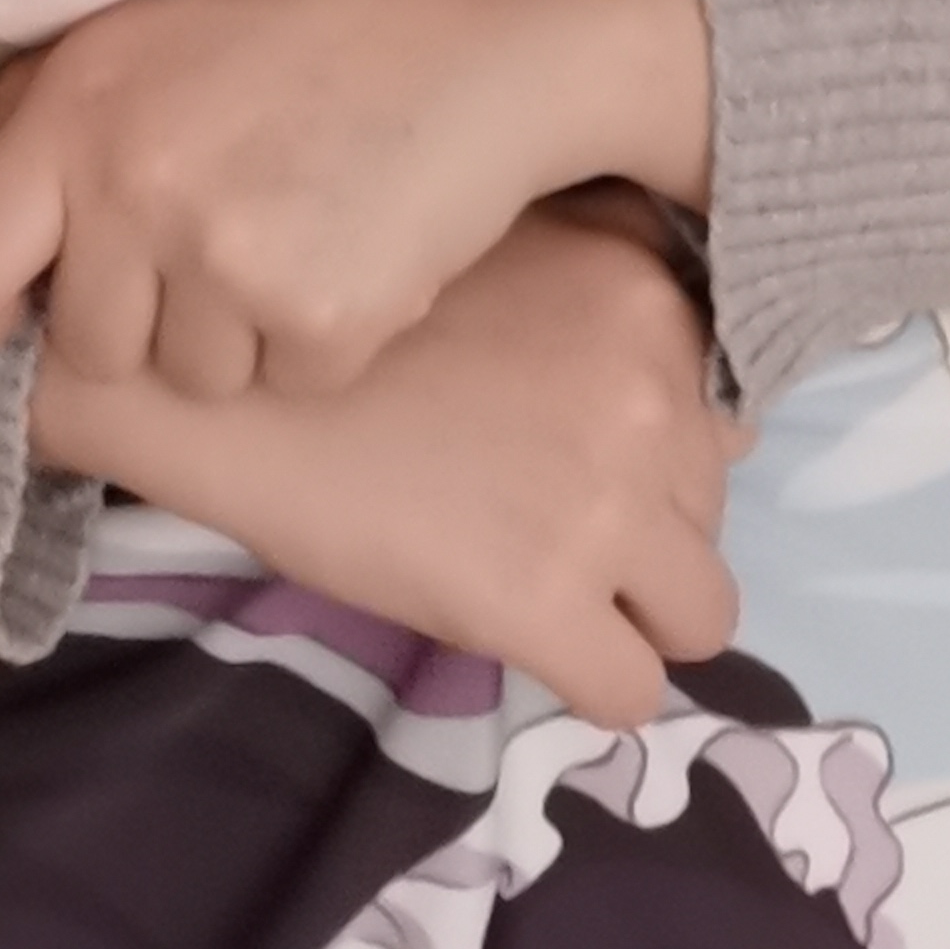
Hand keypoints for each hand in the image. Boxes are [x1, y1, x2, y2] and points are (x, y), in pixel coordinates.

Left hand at [0, 0, 707, 402]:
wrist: (482, 39)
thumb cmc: (311, 17)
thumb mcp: (155, 21)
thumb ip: (61, 105)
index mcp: (79, 109)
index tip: (16, 310)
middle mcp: (136, 189)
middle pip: (90, 344)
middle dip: (141, 316)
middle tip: (212, 245)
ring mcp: (228, 261)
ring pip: (193, 377)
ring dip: (238, 333)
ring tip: (295, 233)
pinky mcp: (320, 320)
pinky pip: (288, 383)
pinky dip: (323, 342)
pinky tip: (357, 254)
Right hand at [34, 203, 742, 731]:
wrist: (227, 387)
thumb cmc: (354, 321)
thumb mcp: (504, 255)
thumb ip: (602, 302)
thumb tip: (679, 387)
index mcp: (642, 299)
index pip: (722, 415)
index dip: (655, 448)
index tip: (576, 455)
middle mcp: (650, 393)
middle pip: (711, 510)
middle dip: (646, 526)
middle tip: (545, 518)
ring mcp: (605, 503)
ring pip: (702, 613)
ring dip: (636, 611)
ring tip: (546, 586)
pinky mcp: (546, 602)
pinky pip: (633, 693)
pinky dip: (590, 681)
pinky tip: (527, 642)